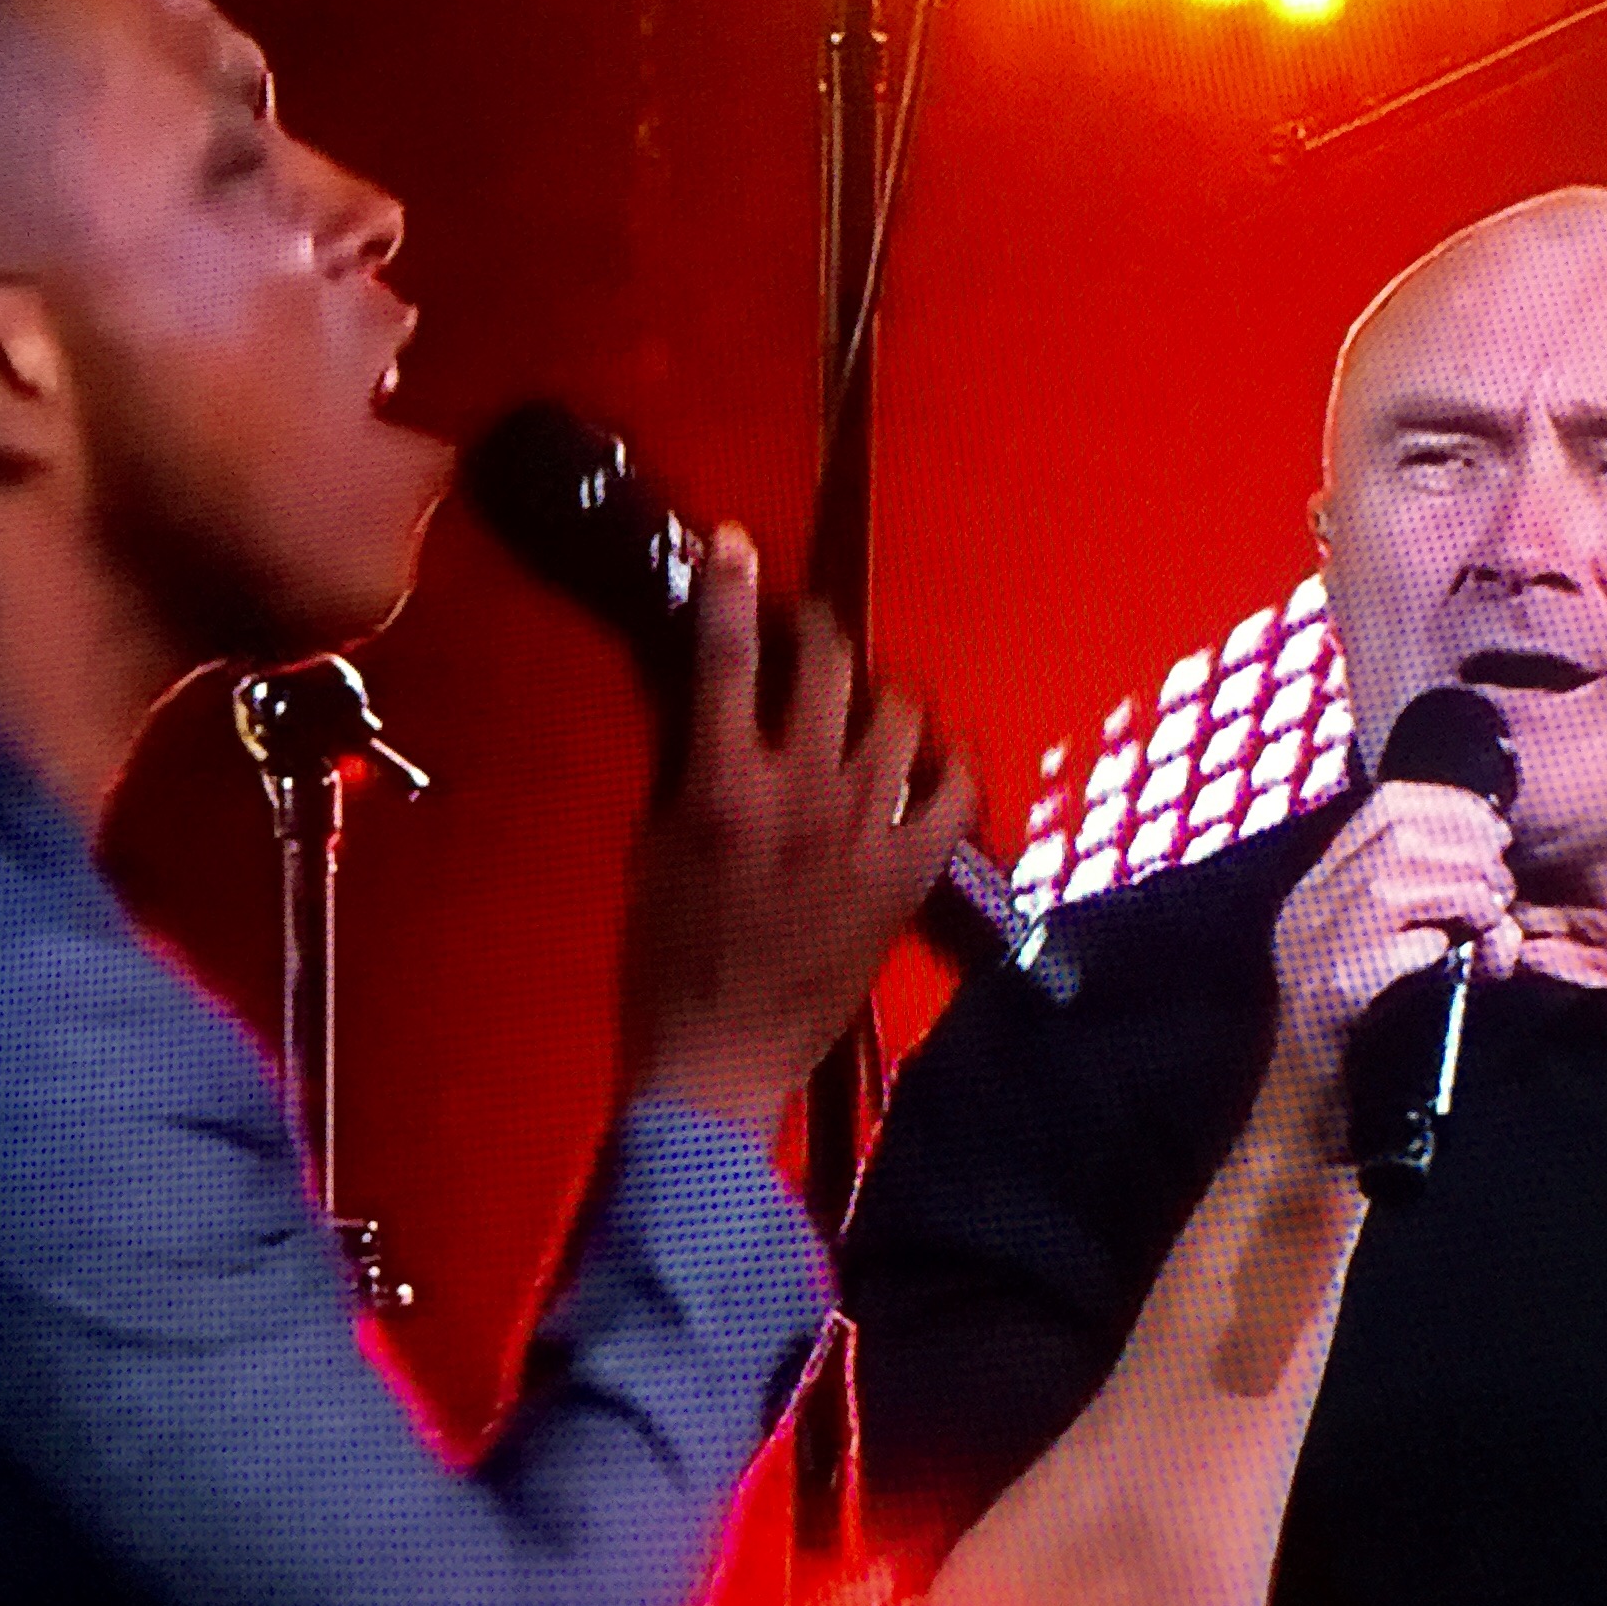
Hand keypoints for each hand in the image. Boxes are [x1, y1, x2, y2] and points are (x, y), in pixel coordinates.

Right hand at [623, 527, 978, 1133]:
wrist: (720, 1061)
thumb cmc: (667, 961)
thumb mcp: (653, 848)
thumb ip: (683, 763)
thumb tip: (702, 693)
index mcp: (723, 787)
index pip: (728, 657)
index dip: (732, 588)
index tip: (735, 544)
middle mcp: (802, 795)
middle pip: (828, 667)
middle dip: (816, 630)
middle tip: (804, 631)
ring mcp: (866, 834)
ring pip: (897, 715)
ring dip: (877, 692)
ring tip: (860, 698)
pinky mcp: (909, 875)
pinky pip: (953, 791)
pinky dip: (943, 764)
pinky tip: (924, 759)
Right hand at [1265, 782, 1516, 1125]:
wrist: (1308, 1124)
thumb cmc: (1366, 1041)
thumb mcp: (1387, 959)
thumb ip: (1427, 915)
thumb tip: (1500, 894)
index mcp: (1317, 891)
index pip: (1384, 806)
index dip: (1452, 806)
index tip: (1496, 832)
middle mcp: (1307, 909)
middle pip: (1396, 834)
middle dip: (1468, 848)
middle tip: (1502, 886)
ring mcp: (1313, 950)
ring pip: (1396, 884)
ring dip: (1464, 894)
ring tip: (1489, 921)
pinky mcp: (1332, 994)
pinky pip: (1401, 947)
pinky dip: (1444, 946)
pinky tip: (1462, 965)